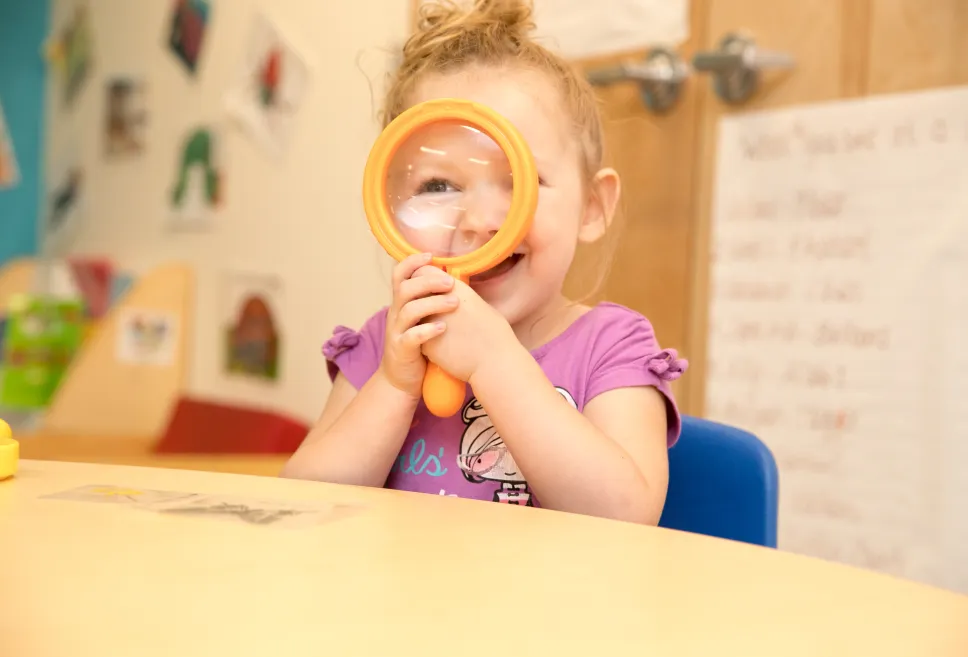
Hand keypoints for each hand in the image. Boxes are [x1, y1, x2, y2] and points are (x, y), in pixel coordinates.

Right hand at [380, 253, 459, 398]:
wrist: (400, 379)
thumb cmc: (417, 345)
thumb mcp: (420, 319)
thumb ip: (429, 300)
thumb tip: (454, 280)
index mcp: (401, 303)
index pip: (399, 274)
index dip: (412, 262)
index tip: (431, 256)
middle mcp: (395, 314)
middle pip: (404, 288)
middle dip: (428, 282)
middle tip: (451, 282)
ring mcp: (397, 332)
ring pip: (409, 310)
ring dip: (433, 303)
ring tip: (454, 303)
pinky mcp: (401, 350)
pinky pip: (412, 337)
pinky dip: (428, 331)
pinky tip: (443, 328)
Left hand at [421, 278, 516, 382]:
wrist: (494, 363)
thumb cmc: (496, 335)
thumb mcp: (482, 307)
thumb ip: (464, 299)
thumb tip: (457, 297)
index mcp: (455, 289)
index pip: (425, 271)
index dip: (423, 276)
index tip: (427, 282)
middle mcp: (438, 302)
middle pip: (414, 289)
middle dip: (416, 294)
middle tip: (422, 301)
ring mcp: (429, 323)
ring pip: (414, 314)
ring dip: (419, 316)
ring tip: (429, 323)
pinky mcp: (425, 343)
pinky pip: (419, 336)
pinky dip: (426, 338)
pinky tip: (438, 345)